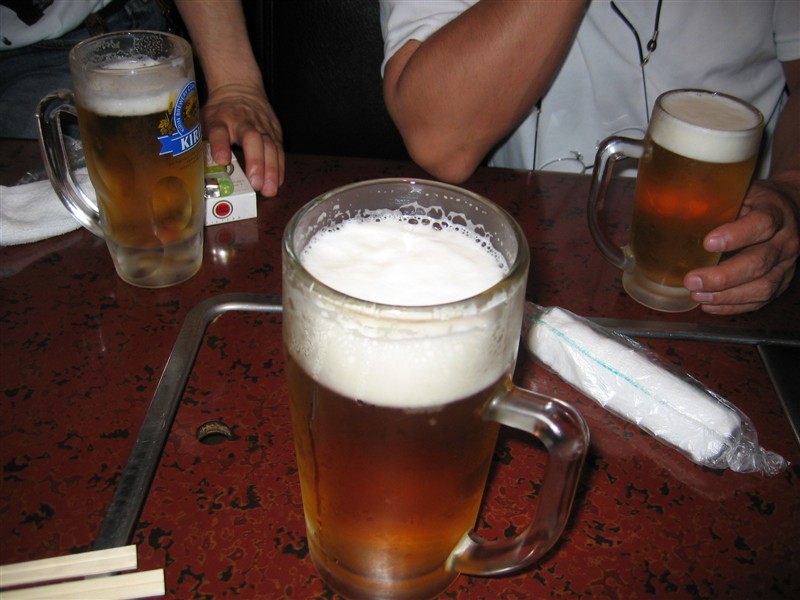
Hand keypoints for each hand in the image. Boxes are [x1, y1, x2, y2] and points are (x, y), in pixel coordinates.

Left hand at [202, 83, 284, 196]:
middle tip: (255, 183)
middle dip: (255, 161)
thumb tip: (201, 170)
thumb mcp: (205, 120)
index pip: (218, 130)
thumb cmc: (220, 110)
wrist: (239, 87)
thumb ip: (204, 142)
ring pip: (269, 146)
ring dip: (271, 169)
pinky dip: (279, 167)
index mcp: (220, 119)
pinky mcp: (274, 131)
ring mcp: (262, 126)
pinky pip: (279, 150)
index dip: (220, 145)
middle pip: (251, 139)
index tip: (222, 160)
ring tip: (270, 190)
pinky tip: (278, 182)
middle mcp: (242, 121)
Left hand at [684, 179, 799, 314]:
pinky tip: (709, 304)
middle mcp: (784, 241)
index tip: (708, 243)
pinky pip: (760, 300)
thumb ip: (715, 202)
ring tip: (697, 295)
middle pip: (759, 262)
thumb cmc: (753, 202)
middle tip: (692, 280)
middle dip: (723, 276)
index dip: (735, 235)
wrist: (788, 211)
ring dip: (726, 296)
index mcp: (774, 212)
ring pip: (762, 287)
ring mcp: (785, 265)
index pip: (761, 224)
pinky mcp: (780, 283)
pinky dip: (733, 306)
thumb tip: (670, 210)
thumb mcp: (738, 193)